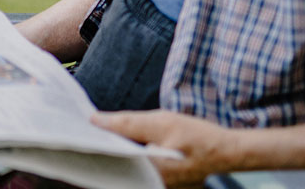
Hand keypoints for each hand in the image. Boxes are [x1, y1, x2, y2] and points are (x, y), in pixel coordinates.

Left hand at [92, 109, 240, 187]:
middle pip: (114, 166)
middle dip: (100, 147)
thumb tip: (95, 121)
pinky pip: (135, 167)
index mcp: (148, 173)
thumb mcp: (161, 122)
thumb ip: (126, 123)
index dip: (91, 145)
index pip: (109, 162)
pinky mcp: (157, 180)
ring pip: (124, 166)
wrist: (228, 151)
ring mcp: (154, 184)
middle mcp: (149, 184)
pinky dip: (127, 154)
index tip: (76, 129)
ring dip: (113, 149)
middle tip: (86, 127)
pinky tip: (120, 139)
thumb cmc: (199, 137)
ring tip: (100, 130)